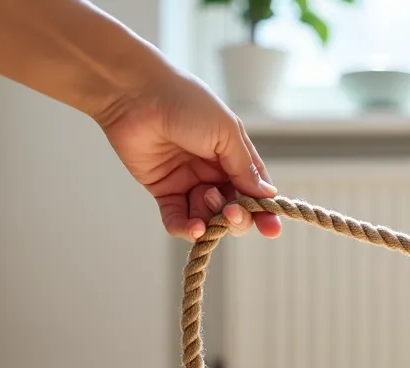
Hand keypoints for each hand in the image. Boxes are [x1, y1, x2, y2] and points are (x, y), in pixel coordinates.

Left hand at [97, 68, 281, 240]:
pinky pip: (177, 219)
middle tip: (232, 213)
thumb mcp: (226, 132)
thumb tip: (267, 195)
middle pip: (233, 209)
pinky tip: (193, 227)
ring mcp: (188, 182)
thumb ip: (244, 168)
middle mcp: (213, 171)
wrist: (137, 96)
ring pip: (207, 217)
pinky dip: (186, 228)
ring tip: (205, 200)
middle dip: (237, 217)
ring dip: (210, 220)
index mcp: (233, 154)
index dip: (264, 210)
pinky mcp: (163, 190)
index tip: (271, 229)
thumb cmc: (186, 103)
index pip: (254, 190)